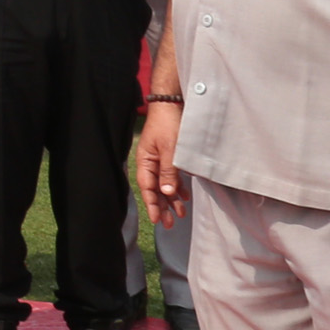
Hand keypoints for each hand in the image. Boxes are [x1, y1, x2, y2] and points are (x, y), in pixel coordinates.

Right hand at [136, 100, 183, 226]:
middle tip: (169, 224)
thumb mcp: (170, 149)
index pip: (147, 187)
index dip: (152, 204)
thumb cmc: (168, 125)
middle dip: (161, 207)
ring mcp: (159, 159)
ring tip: (180, 214)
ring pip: (164, 184)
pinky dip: (177, 187)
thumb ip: (168, 172)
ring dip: (171, 199)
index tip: (157, 220)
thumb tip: (165, 193)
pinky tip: (184, 196)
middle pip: (154, 189)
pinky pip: (171, 176)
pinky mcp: (169, 156)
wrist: (171, 105)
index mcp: (145, 161)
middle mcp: (150, 162)